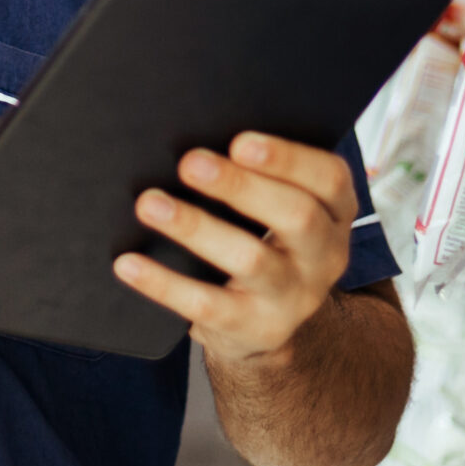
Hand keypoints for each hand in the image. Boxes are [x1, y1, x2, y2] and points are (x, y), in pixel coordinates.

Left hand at [111, 133, 356, 364]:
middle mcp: (325, 255)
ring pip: (250, 260)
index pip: (329, 179)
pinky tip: (128, 263)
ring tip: (149, 204)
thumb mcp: (280, 208)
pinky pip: (208, 306)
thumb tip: (195, 136)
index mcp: (336, 211)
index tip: (239, 141)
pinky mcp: (259, 329)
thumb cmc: (265, 240)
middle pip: (296, 216)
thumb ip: (259, 175)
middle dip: (240, 186)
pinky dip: (164, 283)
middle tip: (188, 163)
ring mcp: (296, 297)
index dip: (287, 158)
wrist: (269, 322)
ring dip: (196, 227)